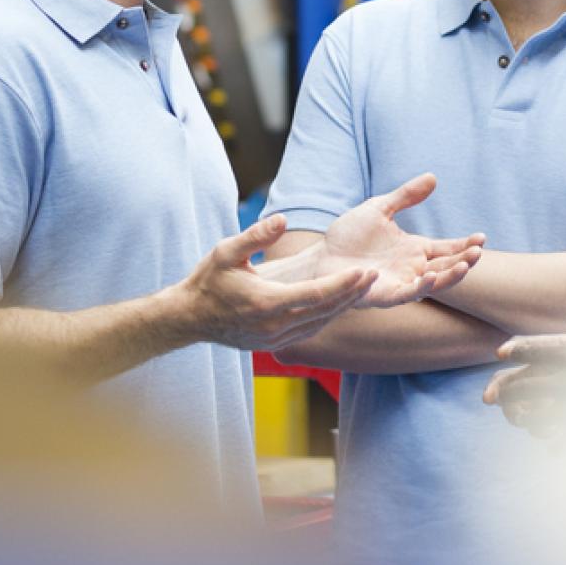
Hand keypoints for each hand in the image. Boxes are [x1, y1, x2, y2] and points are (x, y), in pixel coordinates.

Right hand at [174, 215, 373, 350]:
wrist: (191, 318)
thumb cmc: (208, 280)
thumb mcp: (225, 252)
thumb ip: (255, 236)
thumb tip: (281, 219)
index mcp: (266, 303)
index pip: (316, 295)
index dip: (343, 284)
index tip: (364, 270)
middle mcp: (274, 326)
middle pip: (325, 311)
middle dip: (352, 293)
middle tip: (374, 275)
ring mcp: (275, 339)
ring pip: (320, 323)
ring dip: (343, 306)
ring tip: (364, 286)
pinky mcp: (275, 345)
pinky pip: (309, 330)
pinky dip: (327, 316)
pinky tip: (340, 302)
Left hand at [262, 174, 485, 308]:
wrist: (321, 256)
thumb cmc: (348, 235)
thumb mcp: (379, 208)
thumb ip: (406, 196)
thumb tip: (433, 177)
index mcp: (414, 249)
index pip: (447, 248)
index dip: (464, 244)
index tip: (481, 237)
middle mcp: (412, 268)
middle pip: (446, 266)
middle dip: (464, 261)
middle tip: (478, 252)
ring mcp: (401, 282)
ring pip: (434, 283)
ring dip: (451, 276)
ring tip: (465, 265)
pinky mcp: (386, 295)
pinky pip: (408, 293)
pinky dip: (421, 286)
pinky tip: (430, 275)